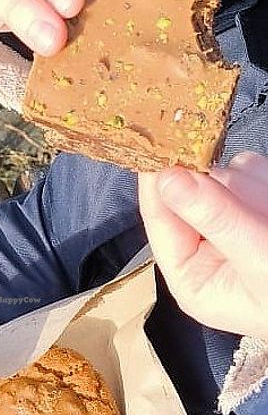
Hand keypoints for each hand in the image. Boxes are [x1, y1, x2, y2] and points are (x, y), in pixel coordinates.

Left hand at [138, 152, 267, 339]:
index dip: (157, 180)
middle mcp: (204, 248)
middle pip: (191, 191)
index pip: (159, 219)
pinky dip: (265, 184)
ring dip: (251, 189)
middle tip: (250, 209)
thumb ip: (215, 218)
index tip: (158, 139)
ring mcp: (232, 224)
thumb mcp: (258, 260)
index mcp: (190, 275)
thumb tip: (167, 178)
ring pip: (224, 177)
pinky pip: (252, 172)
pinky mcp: (257, 205)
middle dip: (224, 190)